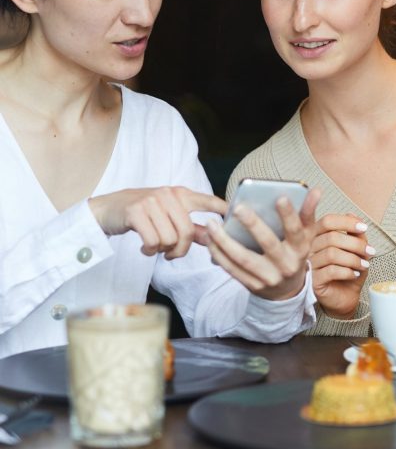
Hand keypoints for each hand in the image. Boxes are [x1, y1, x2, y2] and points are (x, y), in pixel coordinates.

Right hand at [88, 187, 226, 259]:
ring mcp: (152, 201)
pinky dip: (150, 250)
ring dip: (163, 251)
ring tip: (155, 247)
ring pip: (170, 239)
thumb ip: (192, 227)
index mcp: (181, 194)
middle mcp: (169, 194)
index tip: (234, 218)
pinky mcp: (136, 212)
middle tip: (172, 254)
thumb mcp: (169, 215)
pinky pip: (152, 241)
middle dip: (181, 250)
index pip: (208, 201)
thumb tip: (215, 237)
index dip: (223, 210)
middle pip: (187, 231)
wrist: (108, 209)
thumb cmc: (144, 214)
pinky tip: (145, 247)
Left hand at [204, 187, 320, 300]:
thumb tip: (316, 190)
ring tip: (212, 224)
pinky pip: (232, 270)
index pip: (296, 231)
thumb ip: (308, 213)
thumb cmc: (294, 253)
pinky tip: (209, 240)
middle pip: (269, 244)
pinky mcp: (253, 286)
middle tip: (238, 208)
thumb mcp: (306, 236)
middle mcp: (286, 265)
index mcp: (300, 249)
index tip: (280, 197)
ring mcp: (269, 277)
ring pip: (244, 259)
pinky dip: (219, 255)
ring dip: (225, 241)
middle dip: (253, 225)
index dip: (289, 215)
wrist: (287, 290)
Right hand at [310, 213, 373, 318]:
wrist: (345, 297)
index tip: (364, 227)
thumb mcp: (356, 250)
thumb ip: (355, 233)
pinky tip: (355, 274)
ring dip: (353, 259)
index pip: (327, 221)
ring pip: (332, 254)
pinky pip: (330, 271)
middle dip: (355, 244)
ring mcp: (309, 264)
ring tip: (364, 265)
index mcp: (318, 236)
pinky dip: (347, 271)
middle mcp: (309, 248)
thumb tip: (352, 214)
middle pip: (331, 237)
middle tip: (370, 251)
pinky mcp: (312, 281)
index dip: (346, 222)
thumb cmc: (349, 270)